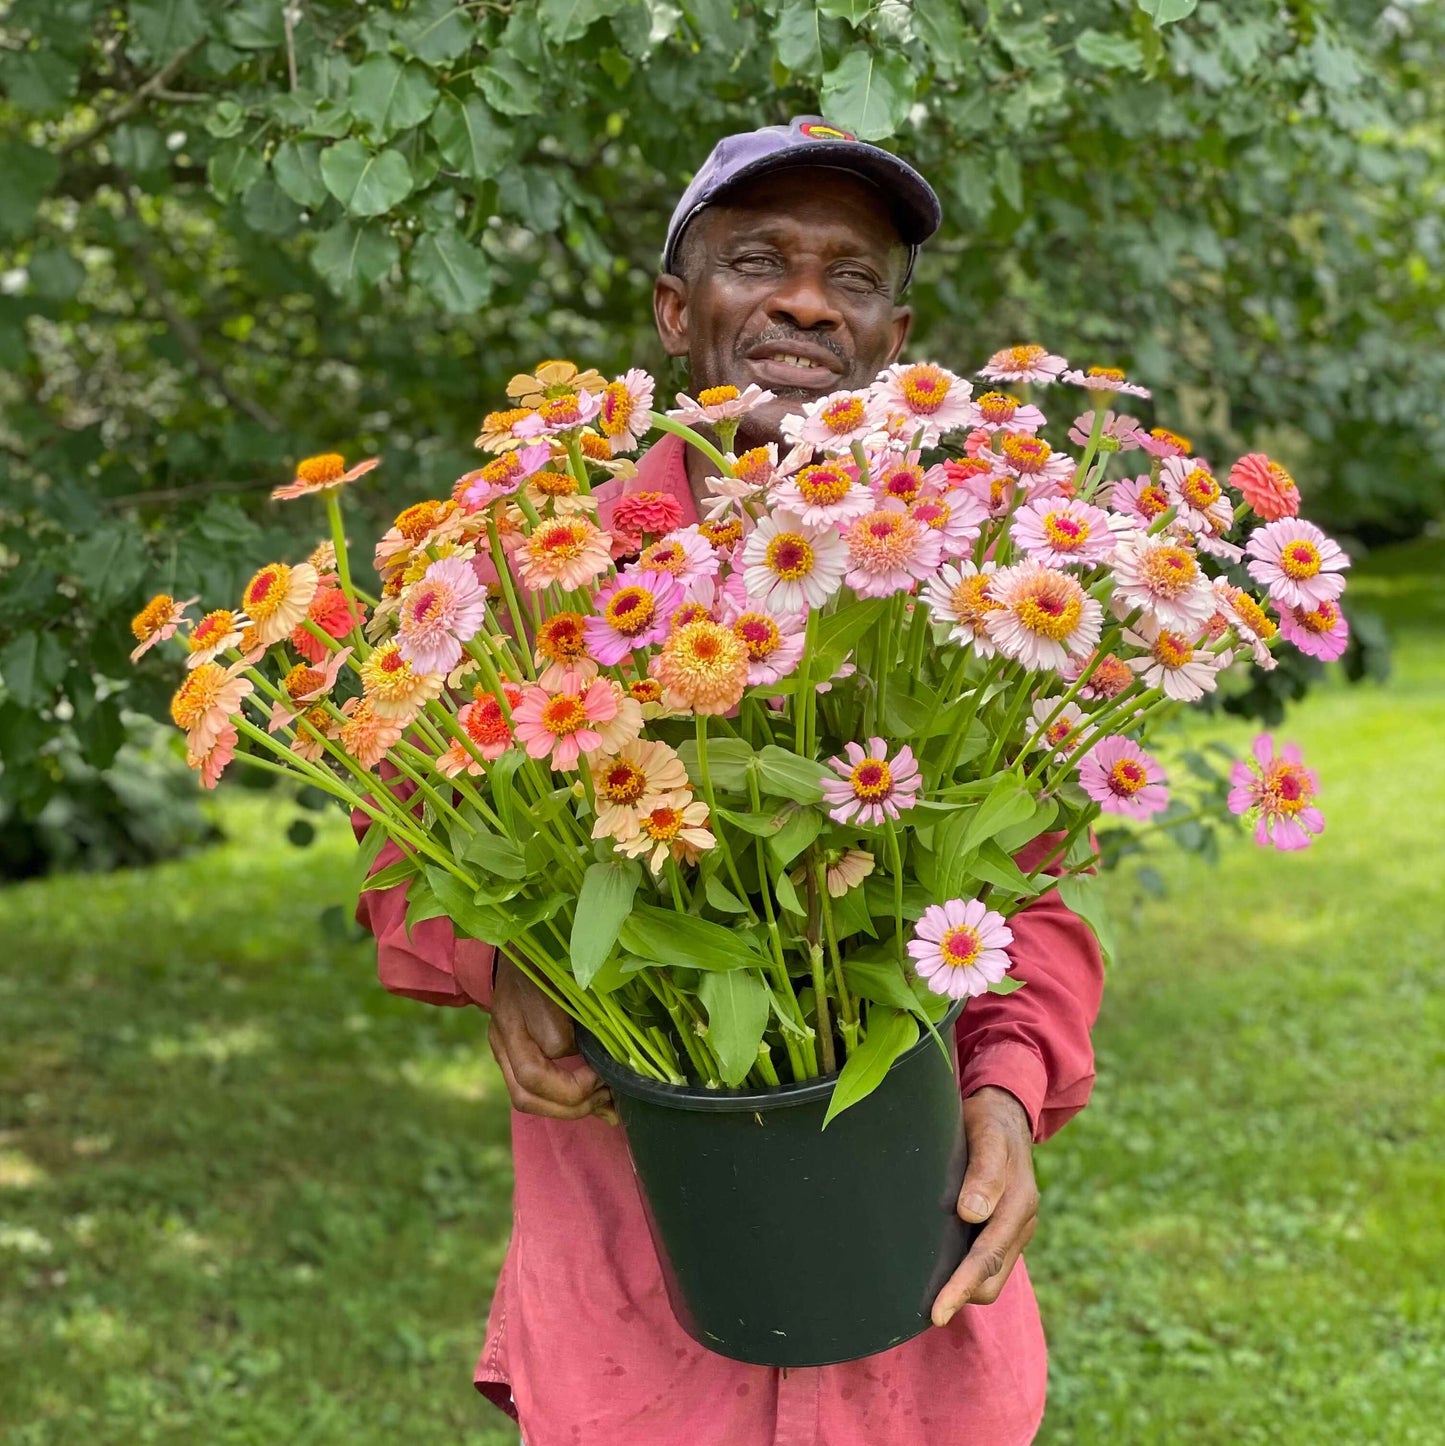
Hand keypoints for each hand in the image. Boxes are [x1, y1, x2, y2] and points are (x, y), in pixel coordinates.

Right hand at [488, 957, 613, 1120]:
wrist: (512, 953)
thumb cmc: (549, 962)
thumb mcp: (572, 977)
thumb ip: (584, 1014)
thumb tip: (605, 1057)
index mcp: (522, 1005)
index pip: (548, 1053)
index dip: (577, 1073)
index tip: (605, 1070)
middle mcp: (505, 1033)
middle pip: (528, 1090)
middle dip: (573, 1102)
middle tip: (607, 1096)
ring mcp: (501, 1048)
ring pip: (524, 1099)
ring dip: (566, 1110)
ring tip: (600, 1103)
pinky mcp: (505, 1056)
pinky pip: (526, 1093)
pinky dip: (557, 1105)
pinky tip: (586, 1104)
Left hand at [932, 1086, 1037, 1324]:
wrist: (1004, 1111)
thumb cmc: (989, 1121)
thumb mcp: (987, 1135)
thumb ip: (984, 1173)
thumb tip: (972, 1213)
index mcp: (1019, 1203)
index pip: (986, 1257)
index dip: (960, 1288)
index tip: (936, 1312)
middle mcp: (1021, 1222)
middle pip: (991, 1278)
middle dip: (961, 1296)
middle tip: (923, 1311)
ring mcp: (1015, 1227)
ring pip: (991, 1275)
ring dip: (964, 1288)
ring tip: (926, 1296)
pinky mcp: (1004, 1226)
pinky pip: (989, 1260)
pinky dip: (968, 1273)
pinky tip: (940, 1271)